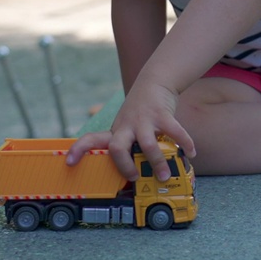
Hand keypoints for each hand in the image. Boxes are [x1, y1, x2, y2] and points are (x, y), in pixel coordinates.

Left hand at [67, 79, 194, 181]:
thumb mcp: (128, 126)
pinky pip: (174, 132)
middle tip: (134, 177)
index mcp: (116, 131)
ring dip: (156, 161)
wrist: (154, 82)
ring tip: (164, 175)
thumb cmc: (140, 111)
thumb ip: (129, 146)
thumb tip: (136, 176)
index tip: (69, 162)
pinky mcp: (162, 114)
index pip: (91, 140)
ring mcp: (144, 120)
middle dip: (124, 165)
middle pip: (117, 147)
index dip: (78, 151)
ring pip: (146, 144)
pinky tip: (191, 152)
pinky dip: (184, 143)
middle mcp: (126, 126)